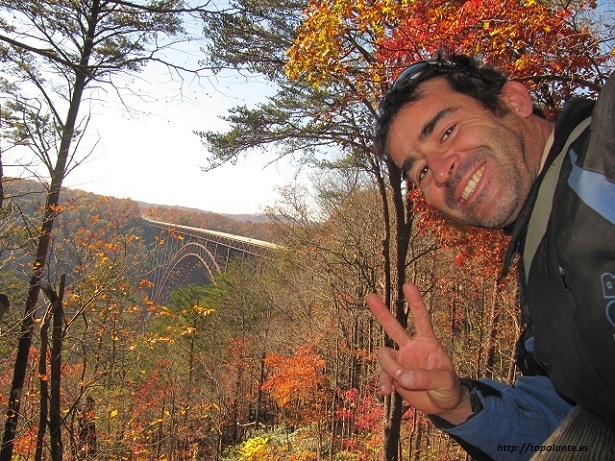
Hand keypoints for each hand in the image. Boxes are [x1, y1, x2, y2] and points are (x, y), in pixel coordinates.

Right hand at [367, 283, 471, 423]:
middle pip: (394, 327)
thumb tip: (403, 377)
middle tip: (370, 297)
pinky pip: (382, 375)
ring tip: (400, 381)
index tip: (408, 285)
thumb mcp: (444, 382)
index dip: (415, 302)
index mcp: (427, 343)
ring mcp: (401, 361)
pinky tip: (386, 392)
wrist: (442, 405)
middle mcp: (411, 348)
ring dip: (389, 368)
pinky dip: (382, 383)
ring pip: (384, 354)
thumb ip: (425, 378)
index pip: (422, 319)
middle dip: (382, 312)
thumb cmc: (448, 388)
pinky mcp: (394, 376)